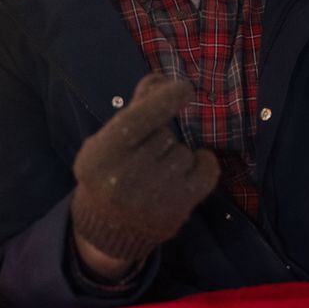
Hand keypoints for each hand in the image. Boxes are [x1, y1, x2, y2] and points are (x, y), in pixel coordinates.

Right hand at [71, 74, 219, 263]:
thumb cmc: (109, 174)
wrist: (108, 230)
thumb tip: (160, 78)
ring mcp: (152, 196)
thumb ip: (136, 108)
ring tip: (157, 173)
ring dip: (178, 157)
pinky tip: (189, 170)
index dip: (165, 99)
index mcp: (101, 155)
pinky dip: (203, 164)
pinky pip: (207, 171)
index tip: (184, 88)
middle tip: (145, 157)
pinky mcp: (177, 209)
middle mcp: (125, 177)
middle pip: (165, 135)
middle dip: (160, 138)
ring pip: (184, 153)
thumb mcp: (109, 141)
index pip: (141, 118)